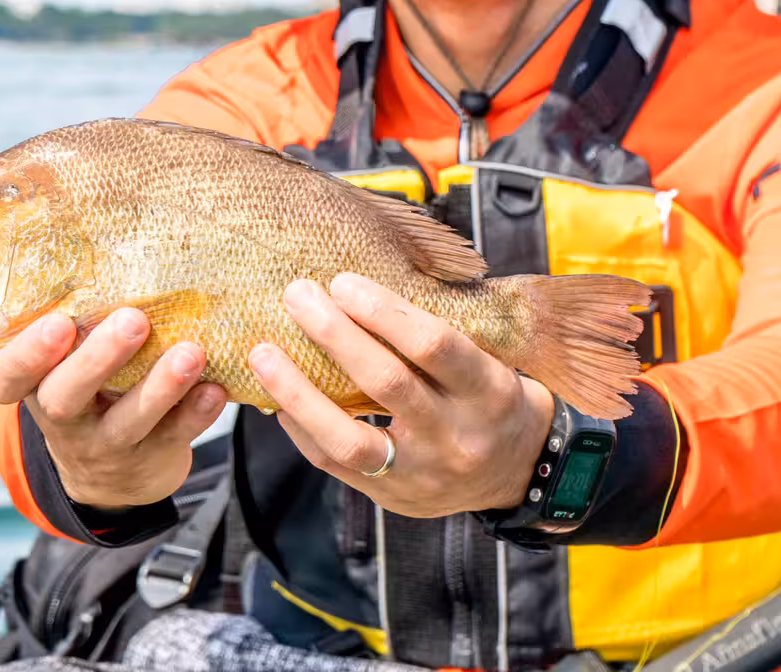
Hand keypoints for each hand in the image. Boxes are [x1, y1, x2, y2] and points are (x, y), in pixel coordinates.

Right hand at [0, 307, 228, 509]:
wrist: (112, 474)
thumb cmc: (90, 387)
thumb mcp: (69, 363)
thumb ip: (82, 322)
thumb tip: (114, 244)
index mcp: (36, 386)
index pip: (7, 378)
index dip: (27, 354)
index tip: (58, 321)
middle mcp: (64, 419)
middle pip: (66, 397)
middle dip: (98, 359)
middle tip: (133, 320)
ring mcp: (107, 445)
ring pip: (127, 421)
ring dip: (160, 386)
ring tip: (190, 352)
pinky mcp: (151, 459)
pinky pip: (174, 437)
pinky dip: (196, 414)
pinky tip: (215, 388)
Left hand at [248, 274, 553, 517]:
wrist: (518, 471)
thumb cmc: (492, 398)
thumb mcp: (489, 362)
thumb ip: (437, 336)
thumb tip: (360, 290)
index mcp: (487, 392)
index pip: (433, 345)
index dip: (384, 311)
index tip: (343, 282)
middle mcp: (455, 436)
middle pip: (387, 383)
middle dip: (335, 334)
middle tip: (297, 295)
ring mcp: (422, 474)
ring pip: (350, 440)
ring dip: (298, 393)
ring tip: (262, 354)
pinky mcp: (393, 497)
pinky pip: (336, 464)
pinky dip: (302, 428)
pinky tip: (277, 399)